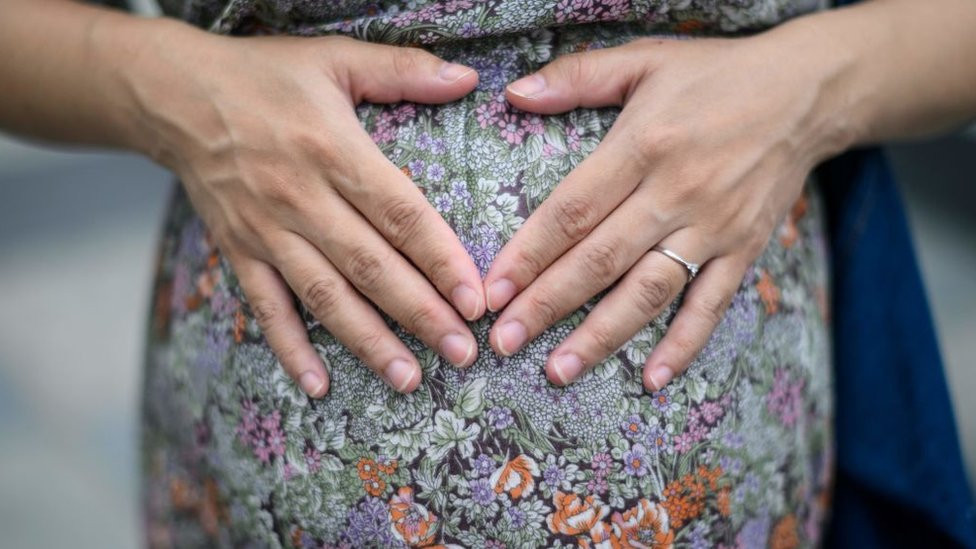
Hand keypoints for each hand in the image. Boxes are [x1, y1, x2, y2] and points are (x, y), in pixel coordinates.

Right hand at [132, 30, 485, 395]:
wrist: (174, 95)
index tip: (475, 300)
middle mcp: (301, 198)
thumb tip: (466, 77)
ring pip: (325, 297)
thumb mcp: (335, 56)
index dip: (441, 259)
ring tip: (409, 380)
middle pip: (371, 267)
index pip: (400, 214)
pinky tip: (317, 385)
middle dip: (421, 315)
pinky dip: (291, 348)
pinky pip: (266, 307)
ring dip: (369, 343)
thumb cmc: (263, 75)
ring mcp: (266, 231)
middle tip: (463, 354)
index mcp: (333, 150)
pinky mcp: (239, 251)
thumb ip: (403, 69)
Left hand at [483, 34, 845, 390]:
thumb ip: (577, 76)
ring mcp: (713, 227)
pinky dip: (683, 345)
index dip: (529, 253)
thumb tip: (513, 93)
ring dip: (601, 336)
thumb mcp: (644, 59)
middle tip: (504, 341)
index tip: (492, 290)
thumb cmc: (715, 74)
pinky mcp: (744, 250)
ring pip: (648, 291)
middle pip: (600, 260)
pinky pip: (711, 305)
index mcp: (643, 146)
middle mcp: (675, 193)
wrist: (806, 92)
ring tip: (559, 371)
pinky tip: (651, 379)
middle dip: (547, 305)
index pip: (573, 211)